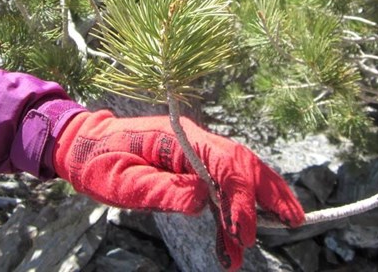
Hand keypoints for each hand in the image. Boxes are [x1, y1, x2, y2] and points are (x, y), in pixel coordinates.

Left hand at [52, 110, 303, 269]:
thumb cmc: (99, 161)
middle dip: (269, 192)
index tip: (246, 233)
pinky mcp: (191, 165)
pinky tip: (237, 237)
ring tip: (284, 225)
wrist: (83, 146)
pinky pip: (221, 185)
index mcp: (179, 139)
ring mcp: (195, 151)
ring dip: (260, 200)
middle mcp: (194, 141)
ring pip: (238, 172)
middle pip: (243, 162)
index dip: (241, 199)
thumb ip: (163, 192)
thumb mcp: (123, 183)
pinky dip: (233, 210)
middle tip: (294, 220)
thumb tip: (204, 202)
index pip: (224, 164)